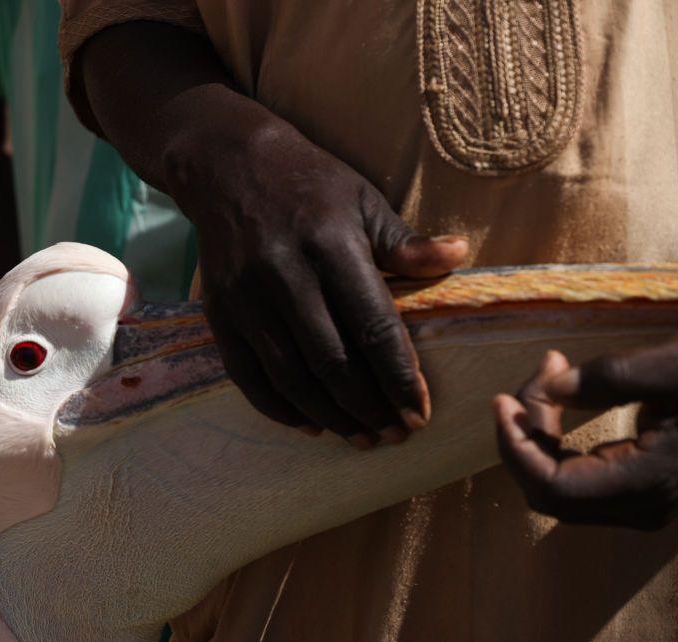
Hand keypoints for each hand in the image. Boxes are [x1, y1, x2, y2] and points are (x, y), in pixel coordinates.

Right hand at [77, 21, 467, 444]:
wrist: (227, 167)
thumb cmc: (308, 183)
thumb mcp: (363, 200)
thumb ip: (404, 243)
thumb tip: (457, 257)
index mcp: (331, 247)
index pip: (372, 327)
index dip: (398, 376)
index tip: (419, 412)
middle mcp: (286, 277)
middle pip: (332, 363)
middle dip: (368, 408)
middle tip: (394, 435)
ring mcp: (247, 299)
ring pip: (291, 377)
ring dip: (329, 416)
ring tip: (360, 437)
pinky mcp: (220, 313)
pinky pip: (247, 375)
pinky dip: (278, 407)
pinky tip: (308, 424)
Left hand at [494, 339, 677, 529]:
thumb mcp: (675, 364)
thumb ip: (610, 379)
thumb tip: (553, 388)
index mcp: (647, 483)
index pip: (551, 486)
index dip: (515, 447)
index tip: (501, 400)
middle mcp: (642, 506)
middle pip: (547, 491)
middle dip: (525, 434)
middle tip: (539, 373)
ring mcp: (644, 503)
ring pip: (559, 487)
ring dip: (539, 434)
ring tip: (550, 372)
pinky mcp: (642, 488)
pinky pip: (578, 477)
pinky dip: (558, 439)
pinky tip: (561, 396)